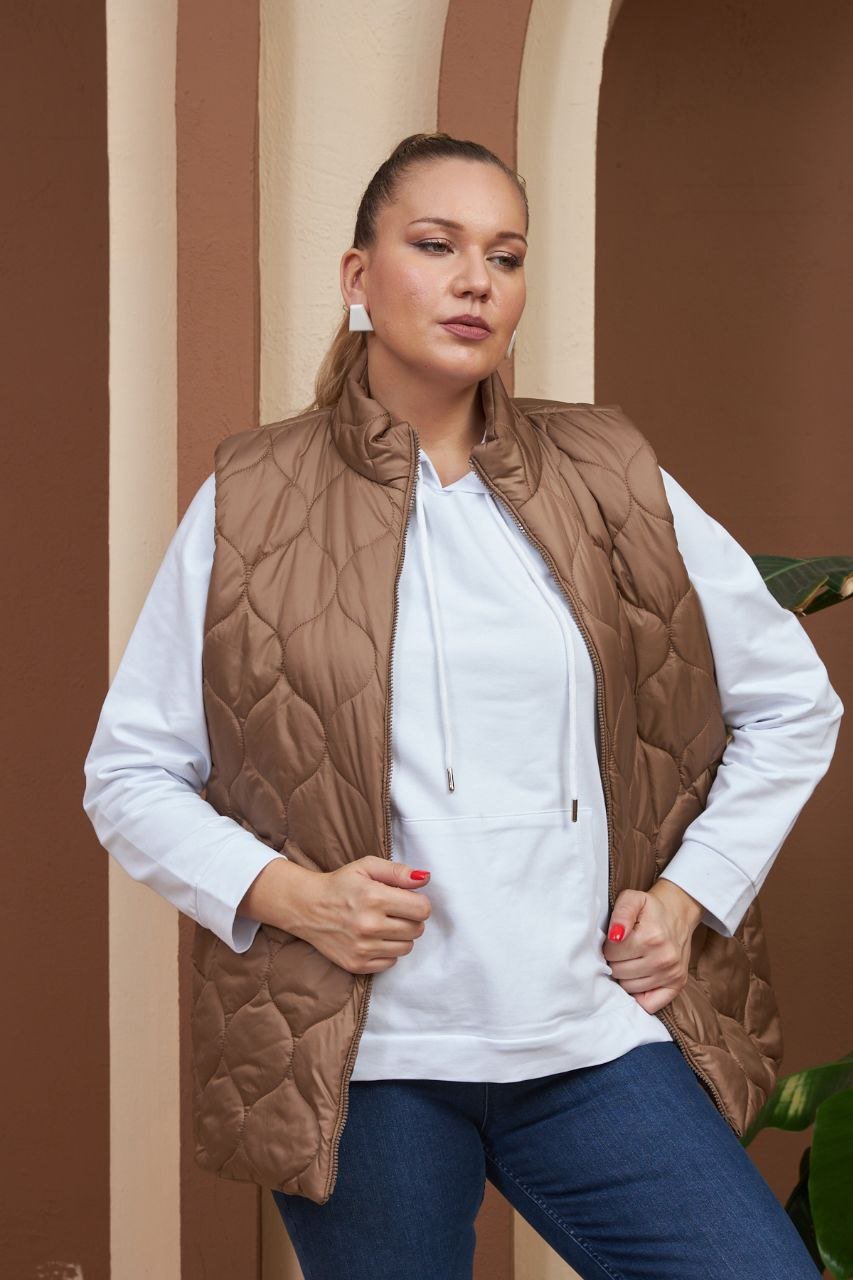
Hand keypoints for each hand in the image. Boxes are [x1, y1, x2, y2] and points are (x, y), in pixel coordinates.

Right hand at [287, 855, 431, 975]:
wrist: (307, 907)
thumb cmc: (340, 884)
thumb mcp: (367, 867)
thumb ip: (398, 871)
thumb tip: (425, 878)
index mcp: (374, 898)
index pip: (422, 909)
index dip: (419, 903)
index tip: (408, 900)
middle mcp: (369, 925)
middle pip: (417, 929)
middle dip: (411, 919)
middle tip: (395, 912)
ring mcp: (362, 948)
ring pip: (407, 948)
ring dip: (401, 936)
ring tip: (384, 924)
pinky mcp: (356, 964)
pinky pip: (391, 962)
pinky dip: (388, 951)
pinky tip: (374, 938)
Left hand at [602, 880, 702, 1014]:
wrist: (678, 913)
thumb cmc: (650, 908)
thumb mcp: (632, 899)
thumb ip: (621, 913)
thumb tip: (615, 936)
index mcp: (651, 937)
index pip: (611, 953)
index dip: (608, 946)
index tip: (615, 939)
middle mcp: (663, 958)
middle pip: (618, 972)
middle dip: (615, 960)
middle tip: (623, 950)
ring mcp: (672, 974)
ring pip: (629, 988)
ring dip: (625, 976)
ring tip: (631, 960)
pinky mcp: (677, 985)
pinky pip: (649, 1005)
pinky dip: (639, 995)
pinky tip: (639, 979)